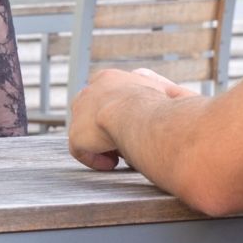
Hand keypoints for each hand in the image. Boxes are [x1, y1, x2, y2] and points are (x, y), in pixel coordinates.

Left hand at [66, 68, 182, 171]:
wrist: (139, 114)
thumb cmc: (158, 105)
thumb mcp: (165, 90)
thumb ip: (161, 89)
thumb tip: (159, 89)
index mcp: (109, 79)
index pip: (105, 92)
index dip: (116, 110)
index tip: (129, 123)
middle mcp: (90, 92)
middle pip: (90, 110)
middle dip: (104, 127)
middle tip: (122, 140)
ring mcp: (80, 113)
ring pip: (85, 131)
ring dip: (100, 144)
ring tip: (119, 156)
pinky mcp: (76, 134)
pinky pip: (80, 150)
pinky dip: (95, 159)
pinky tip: (112, 164)